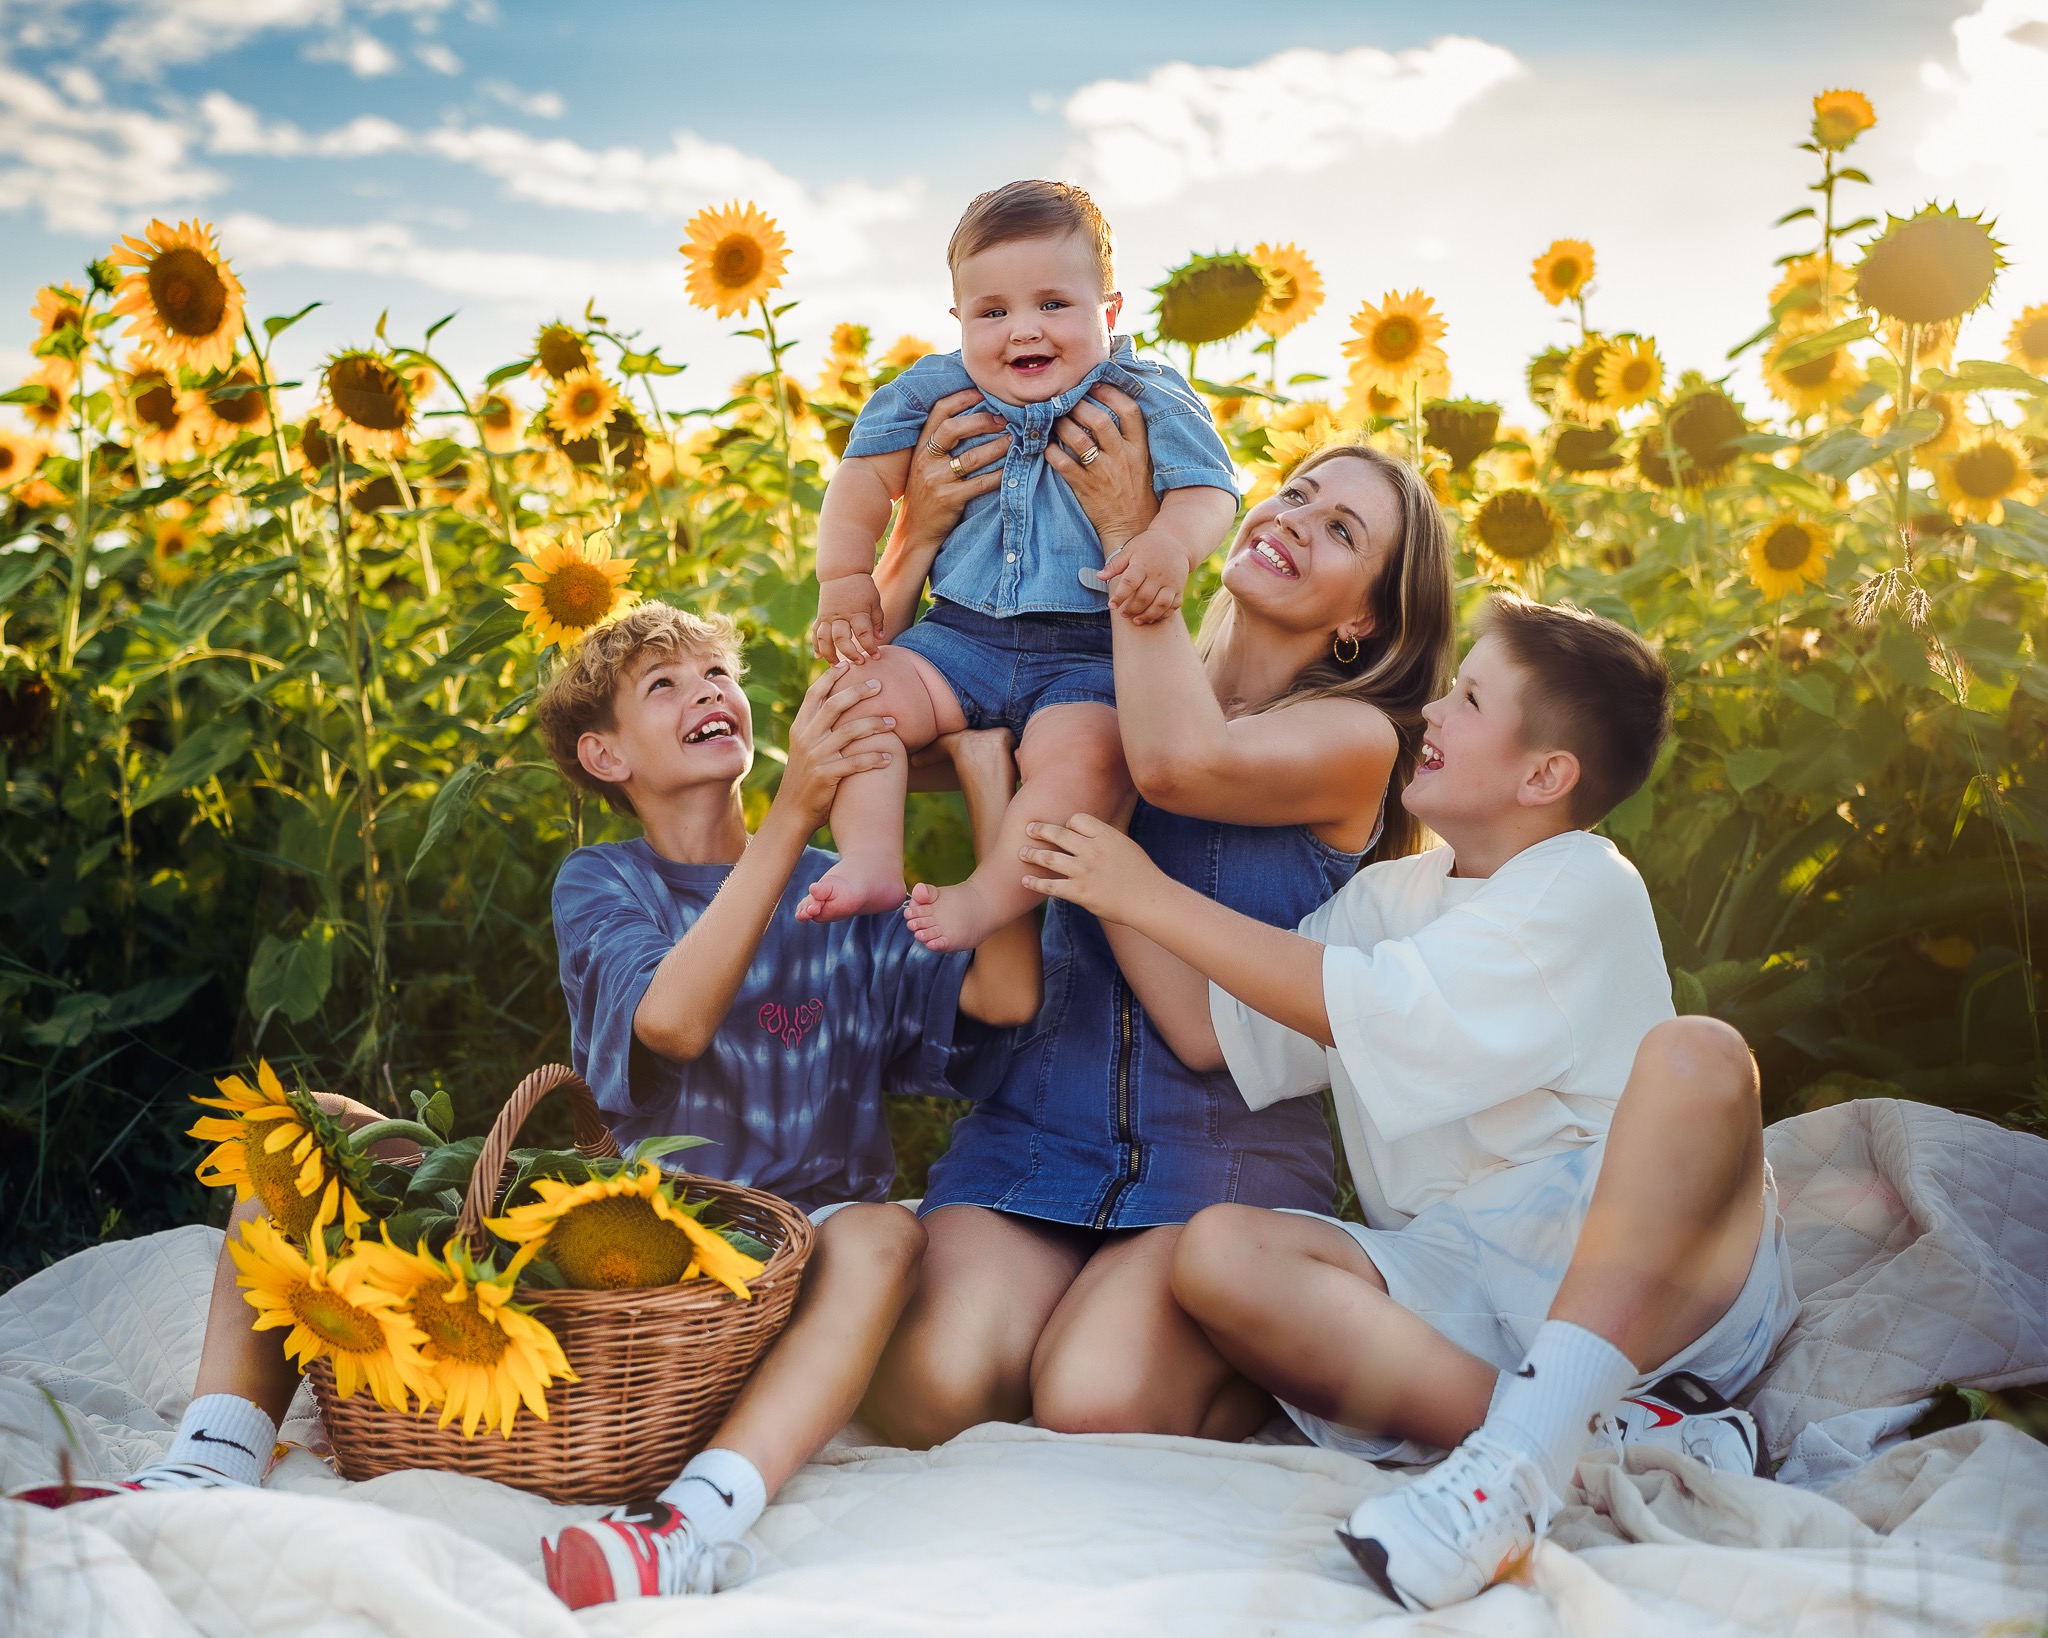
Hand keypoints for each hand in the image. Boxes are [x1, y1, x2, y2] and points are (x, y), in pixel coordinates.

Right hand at [774, 662, 894, 829]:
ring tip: (894, 722)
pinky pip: (855, 762)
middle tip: (880, 684)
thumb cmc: (806, 778)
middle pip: (835, 705)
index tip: (849, 664)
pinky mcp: (826, 776)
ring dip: (875, 724)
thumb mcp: (805, 748)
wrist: (793, 812)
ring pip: (849, 731)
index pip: (815, 694)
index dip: (831, 677)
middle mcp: (806, 738)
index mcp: (800, 728)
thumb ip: (818, 728)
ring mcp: (815, 757)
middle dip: (859, 691)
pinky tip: (890, 757)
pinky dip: (874, 758)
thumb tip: (839, 706)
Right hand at [813, 572, 884, 662]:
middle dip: (850, 653)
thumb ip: (877, 621)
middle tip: (858, 663)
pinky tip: (819, 656)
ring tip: (835, 666)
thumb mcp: (875, 602)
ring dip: (829, 654)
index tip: (876, 657)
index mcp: (857, 612)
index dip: (870, 647)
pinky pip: (815, 633)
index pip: (863, 634)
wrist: (842, 572)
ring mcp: (828, 617)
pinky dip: (816, 645)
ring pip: (824, 639)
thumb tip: (880, 638)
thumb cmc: (862, 588)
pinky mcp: (820, 617)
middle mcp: (841, 616)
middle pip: (841, 639)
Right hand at [897, 389, 1008, 556]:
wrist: (915, 532)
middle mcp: (925, 460)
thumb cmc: (927, 494)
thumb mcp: (925, 465)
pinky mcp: (949, 499)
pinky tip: (1012, 470)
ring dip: (997, 447)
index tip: (983, 392)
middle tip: (1004, 419)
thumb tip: (974, 419)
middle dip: (981, 420)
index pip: (939, 412)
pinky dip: (999, 475)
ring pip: (971, 457)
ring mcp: (936, 480)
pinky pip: (980, 483)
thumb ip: (941, 445)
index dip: (961, 398)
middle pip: (953, 429)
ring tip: (1015, 440)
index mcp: (921, 447)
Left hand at [1019, 814, 1163, 925]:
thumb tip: (1102, 820)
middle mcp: (1092, 850)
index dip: (1068, 824)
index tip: (1063, 829)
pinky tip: (1025, 881)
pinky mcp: (1079, 892)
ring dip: (1032, 854)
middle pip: (1058, 834)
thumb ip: (1108, 834)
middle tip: (1029, 828)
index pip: (1077, 820)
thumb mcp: (1127, 844)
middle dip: (1040, 829)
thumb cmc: (1141, 873)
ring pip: (1050, 858)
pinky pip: (1051, 886)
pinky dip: (1035, 883)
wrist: (1149, 900)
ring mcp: (1084, 871)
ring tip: (1021, 852)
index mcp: (1106, 835)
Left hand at [1046, 385, 1157, 552]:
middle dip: (1079, 405)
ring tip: (1054, 420)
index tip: (1094, 384)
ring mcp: (1103, 473)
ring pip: (1078, 439)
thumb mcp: (1142, 460)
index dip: (1110, 393)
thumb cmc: (1135, 491)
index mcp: (1139, 448)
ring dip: (1062, 425)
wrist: (1132, 529)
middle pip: (1099, 420)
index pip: (1129, 411)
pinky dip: (1050, 451)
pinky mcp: (1085, 488)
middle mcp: (1122, 458)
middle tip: (1066, 401)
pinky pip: (1062, 464)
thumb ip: (1129, 436)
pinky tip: (1046, 445)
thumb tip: (1111, 405)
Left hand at [1101, 529, 1191, 625]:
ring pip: (1161, 604)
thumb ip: (1115, 564)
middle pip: (1144, 597)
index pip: (1130, 582)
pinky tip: (1152, 618)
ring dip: (1148, 616)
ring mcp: (1171, 583)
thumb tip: (1099, 576)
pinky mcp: (1179, 588)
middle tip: (1123, 614)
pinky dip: (1163, 615)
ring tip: (1136, 621)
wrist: (1176, 541)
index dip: (1120, 596)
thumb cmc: (1147, 547)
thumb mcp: (1130, 550)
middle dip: (1132, 609)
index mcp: (1143, 565)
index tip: (1112, 605)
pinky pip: (1174, 606)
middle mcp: (1158, 575)